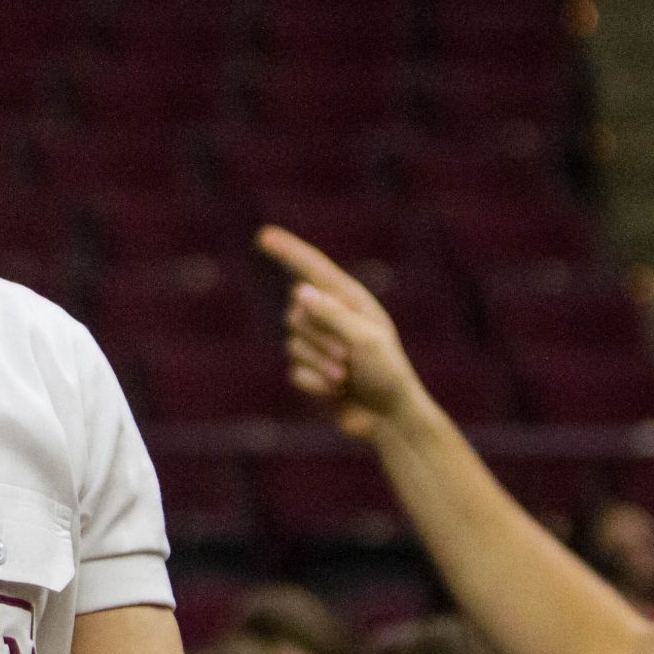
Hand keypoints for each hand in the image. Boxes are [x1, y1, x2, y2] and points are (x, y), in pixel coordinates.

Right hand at [257, 225, 426, 440]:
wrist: (390, 418)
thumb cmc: (387, 373)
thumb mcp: (365, 338)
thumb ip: (332, 314)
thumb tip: (299, 292)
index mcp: (349, 301)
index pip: (312, 268)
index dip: (288, 251)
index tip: (264, 235)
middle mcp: (331, 318)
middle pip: (296, 313)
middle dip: (317, 338)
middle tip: (347, 358)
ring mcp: (318, 345)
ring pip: (292, 343)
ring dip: (318, 364)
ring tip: (345, 377)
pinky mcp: (310, 371)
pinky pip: (293, 371)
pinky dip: (315, 384)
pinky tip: (336, 392)